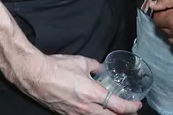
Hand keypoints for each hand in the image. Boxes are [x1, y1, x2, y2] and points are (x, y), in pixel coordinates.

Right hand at [11, 52, 141, 113]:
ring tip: (115, 112)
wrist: (35, 76)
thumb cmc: (58, 67)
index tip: (138, 104)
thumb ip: (95, 66)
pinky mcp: (65, 114)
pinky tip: (96, 110)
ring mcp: (75, 113)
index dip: (131, 107)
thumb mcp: (82, 62)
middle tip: (131, 111)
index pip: (118, 106)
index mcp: (93, 94)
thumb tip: (100, 68)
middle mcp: (85, 107)